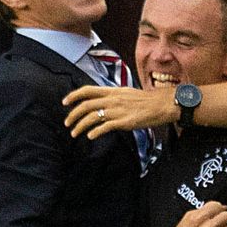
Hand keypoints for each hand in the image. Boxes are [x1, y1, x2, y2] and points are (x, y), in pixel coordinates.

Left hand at [62, 86, 177, 138]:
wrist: (162, 104)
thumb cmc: (146, 100)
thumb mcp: (127, 93)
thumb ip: (113, 96)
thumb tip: (102, 101)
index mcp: (112, 91)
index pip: (87, 90)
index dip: (74, 96)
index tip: (64, 102)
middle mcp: (112, 99)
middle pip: (86, 105)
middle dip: (73, 115)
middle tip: (67, 124)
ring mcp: (118, 111)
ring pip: (92, 117)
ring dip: (80, 126)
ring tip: (75, 133)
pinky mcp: (124, 122)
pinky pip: (105, 127)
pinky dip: (95, 132)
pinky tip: (90, 136)